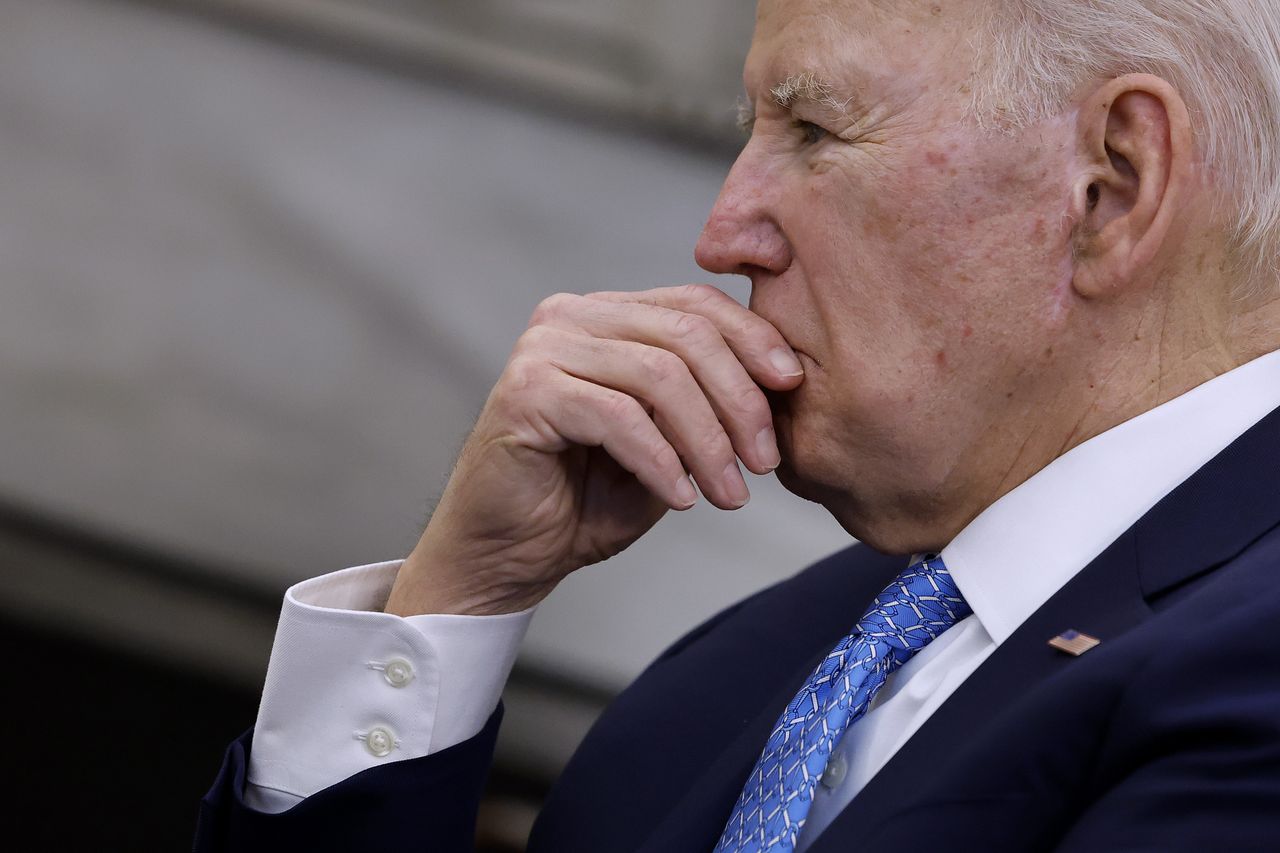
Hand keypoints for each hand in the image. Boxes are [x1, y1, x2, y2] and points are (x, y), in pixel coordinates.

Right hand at [384, 284, 804, 615]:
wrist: (506, 555)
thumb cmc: (584, 500)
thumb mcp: (667, 444)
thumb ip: (706, 403)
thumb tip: (781, 380)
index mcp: (607, 316)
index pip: (695, 305)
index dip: (753, 341)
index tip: (791, 390)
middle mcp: (571, 318)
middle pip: (685, 334)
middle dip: (739, 400)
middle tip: (764, 462)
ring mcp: (544, 349)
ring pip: (659, 374)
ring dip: (707, 441)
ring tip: (729, 494)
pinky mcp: (526, 392)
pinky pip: (618, 416)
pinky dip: (661, 460)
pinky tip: (681, 497)